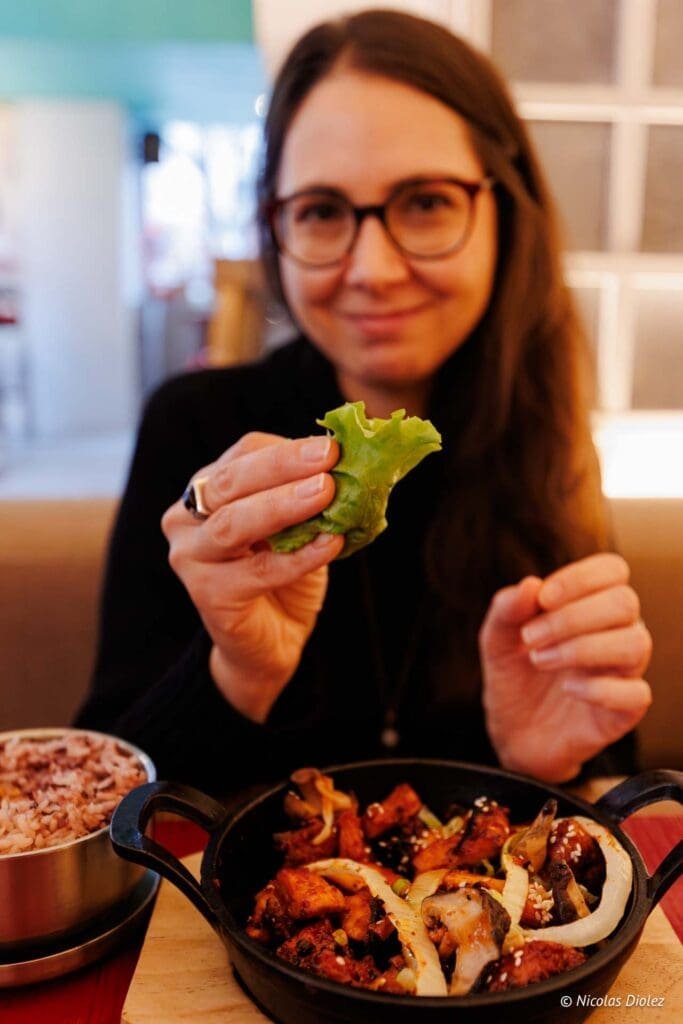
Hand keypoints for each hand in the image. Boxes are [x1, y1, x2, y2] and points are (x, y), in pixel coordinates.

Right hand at [161, 431, 343, 721]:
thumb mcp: (298, 525)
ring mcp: (191, 557)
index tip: (331, 446)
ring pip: (233, 523)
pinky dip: (298, 557)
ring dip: (282, 505)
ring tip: (325, 492)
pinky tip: (330, 544)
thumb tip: (352, 462)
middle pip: (231, 482)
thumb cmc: (284, 574)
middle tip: (327, 457)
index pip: (242, 455)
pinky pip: (257, 571)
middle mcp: (186, 518)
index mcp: (207, 489)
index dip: (285, 450)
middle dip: (281, 466)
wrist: (270, 642)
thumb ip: (310, 493)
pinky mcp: (208, 595)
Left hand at [480, 553, 651, 781]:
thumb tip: (529, 584)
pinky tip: (567, 689)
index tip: (544, 598)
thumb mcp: (496, 640)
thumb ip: (507, 609)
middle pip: (624, 603)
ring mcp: (623, 672)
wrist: (512, 733)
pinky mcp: (625, 711)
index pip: (612, 570)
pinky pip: (637, 693)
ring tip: (541, 660)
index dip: (581, 578)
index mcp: (590, 605)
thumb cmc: (514, 678)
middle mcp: (614, 633)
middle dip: (572, 616)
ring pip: (635, 643)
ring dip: (582, 648)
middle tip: (531, 638)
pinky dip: (600, 689)